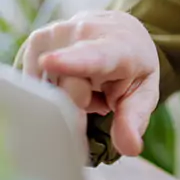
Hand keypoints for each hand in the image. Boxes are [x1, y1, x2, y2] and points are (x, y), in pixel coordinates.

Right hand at [20, 10, 159, 155]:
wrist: (120, 30)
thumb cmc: (132, 65)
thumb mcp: (143, 91)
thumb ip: (134, 119)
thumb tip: (130, 149)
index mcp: (115, 46)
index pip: (91, 56)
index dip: (71, 62)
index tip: (51, 62)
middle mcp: (82, 33)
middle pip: (66, 91)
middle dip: (82, 105)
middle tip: (101, 94)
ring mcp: (56, 35)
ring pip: (50, 90)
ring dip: (67, 97)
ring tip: (85, 83)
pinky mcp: (36, 43)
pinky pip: (37, 85)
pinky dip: (53, 89)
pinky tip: (68, 78)